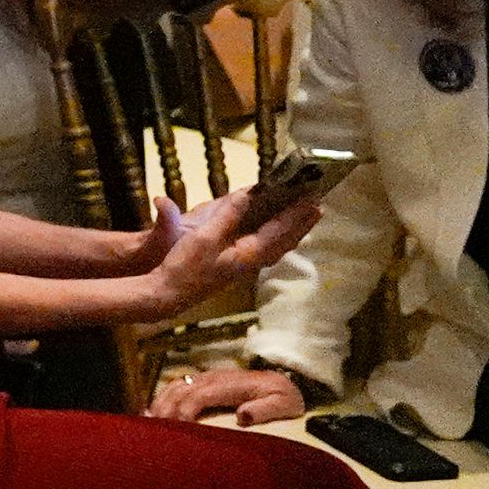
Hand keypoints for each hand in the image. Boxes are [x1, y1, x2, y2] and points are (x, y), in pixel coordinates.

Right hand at [134, 189, 317, 317]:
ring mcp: (246, 266)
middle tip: (318, 206)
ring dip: (292, 231)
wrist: (170, 293)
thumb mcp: (204, 237)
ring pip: (278, 247)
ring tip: (304, 218)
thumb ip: (228, 217)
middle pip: (285, 241)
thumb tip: (247, 195)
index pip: (279, 230)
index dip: (295, 214)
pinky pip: (267, 249)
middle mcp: (253, 261)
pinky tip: (275, 235)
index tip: (311, 199)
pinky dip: (277, 238)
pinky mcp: (237, 266)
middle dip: (301, 224)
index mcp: (249, 254)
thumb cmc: (185, 266)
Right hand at [149, 364, 309, 425]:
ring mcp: (207, 377)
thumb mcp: (285, 404)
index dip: (185, 411)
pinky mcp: (204, 381)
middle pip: (181, 390)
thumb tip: (241, 416)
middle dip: (166, 409)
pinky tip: (153, 411)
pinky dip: (162, 397)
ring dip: (160, 403)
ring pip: (175, 386)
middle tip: (153, 431)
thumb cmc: (285, 397)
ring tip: (148, 423)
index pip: (200, 395)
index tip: (177, 430)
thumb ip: (265, 410)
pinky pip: (177, 386)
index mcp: (231, 385)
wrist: (285, 381)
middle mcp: (214, 378)